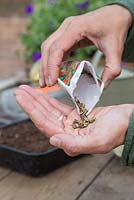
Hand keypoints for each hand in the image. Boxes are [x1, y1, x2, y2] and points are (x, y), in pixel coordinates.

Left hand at [14, 85, 133, 155]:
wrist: (128, 121)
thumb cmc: (118, 131)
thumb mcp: (99, 141)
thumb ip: (75, 145)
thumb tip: (53, 140)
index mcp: (70, 141)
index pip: (45, 124)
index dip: (31, 111)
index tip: (21, 98)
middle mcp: (67, 133)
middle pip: (44, 116)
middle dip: (30, 102)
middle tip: (19, 90)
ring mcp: (70, 124)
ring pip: (49, 110)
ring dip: (37, 99)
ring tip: (26, 89)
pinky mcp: (76, 115)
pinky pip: (59, 106)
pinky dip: (49, 99)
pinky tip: (41, 93)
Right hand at [40, 5, 131, 87]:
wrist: (117, 14)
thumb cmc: (115, 26)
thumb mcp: (116, 49)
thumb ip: (111, 69)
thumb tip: (101, 87)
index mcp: (76, 28)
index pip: (57, 48)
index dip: (52, 66)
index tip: (52, 81)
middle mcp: (67, 27)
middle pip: (48, 48)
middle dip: (45, 68)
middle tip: (46, 84)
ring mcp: (65, 30)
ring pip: (48, 48)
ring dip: (46, 65)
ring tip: (46, 81)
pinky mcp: (67, 35)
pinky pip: (55, 48)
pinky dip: (52, 61)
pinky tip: (54, 72)